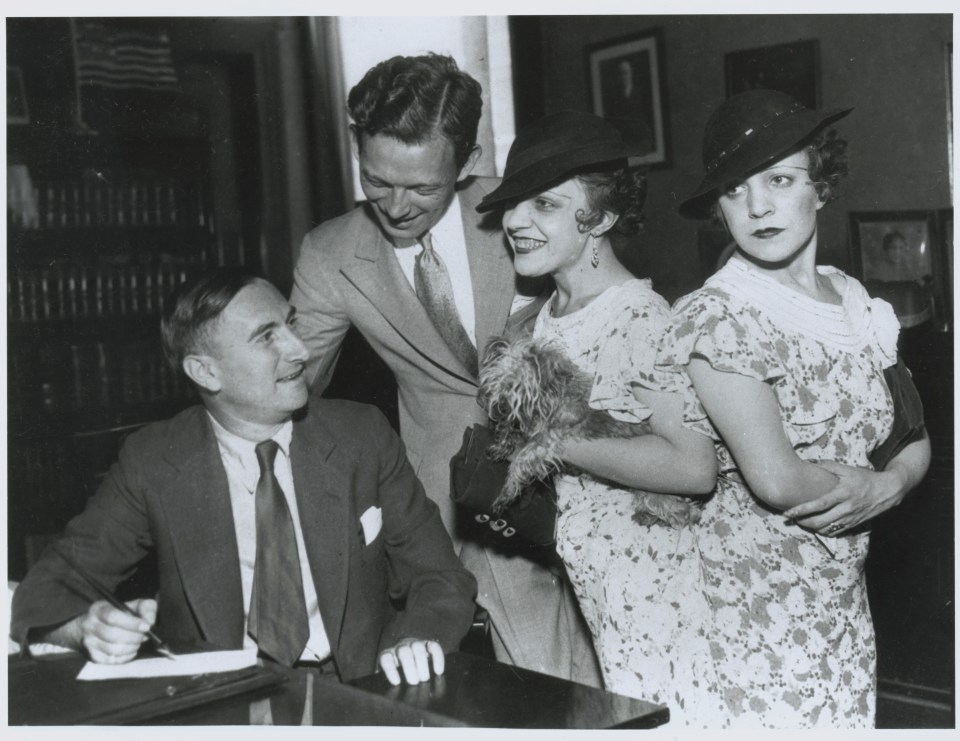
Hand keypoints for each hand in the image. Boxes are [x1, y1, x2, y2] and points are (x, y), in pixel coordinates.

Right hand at [74, 598, 156, 663]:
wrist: (95, 627)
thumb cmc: (119, 614)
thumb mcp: (132, 604)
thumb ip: (145, 607)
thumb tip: (149, 621)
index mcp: (99, 609)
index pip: (112, 616)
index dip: (132, 623)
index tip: (146, 627)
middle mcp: (90, 625)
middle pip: (113, 635)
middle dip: (134, 637)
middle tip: (144, 636)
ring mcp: (89, 642)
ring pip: (112, 650)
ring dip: (131, 647)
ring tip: (138, 642)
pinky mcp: (93, 656)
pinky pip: (112, 660)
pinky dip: (126, 656)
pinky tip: (132, 649)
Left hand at [378, 638, 444, 685]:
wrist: (408, 659)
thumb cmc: (397, 675)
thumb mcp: (391, 679)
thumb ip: (390, 686)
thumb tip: (390, 701)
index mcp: (388, 655)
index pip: (386, 658)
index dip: (390, 669)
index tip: (397, 683)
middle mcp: (401, 647)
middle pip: (404, 652)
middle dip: (409, 667)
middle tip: (414, 682)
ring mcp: (415, 644)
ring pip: (418, 647)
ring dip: (422, 663)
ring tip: (425, 679)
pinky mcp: (428, 644)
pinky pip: (434, 646)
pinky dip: (437, 658)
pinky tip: (438, 672)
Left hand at [782, 461, 906, 535]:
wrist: (888, 490)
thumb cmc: (865, 478)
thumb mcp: (847, 469)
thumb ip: (828, 466)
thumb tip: (810, 462)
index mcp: (843, 494)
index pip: (819, 504)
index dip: (802, 510)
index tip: (788, 513)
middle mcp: (846, 508)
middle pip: (820, 522)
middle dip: (802, 522)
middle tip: (791, 518)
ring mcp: (850, 518)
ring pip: (826, 529)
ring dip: (811, 528)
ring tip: (800, 521)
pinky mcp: (854, 524)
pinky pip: (834, 532)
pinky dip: (822, 531)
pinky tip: (815, 525)